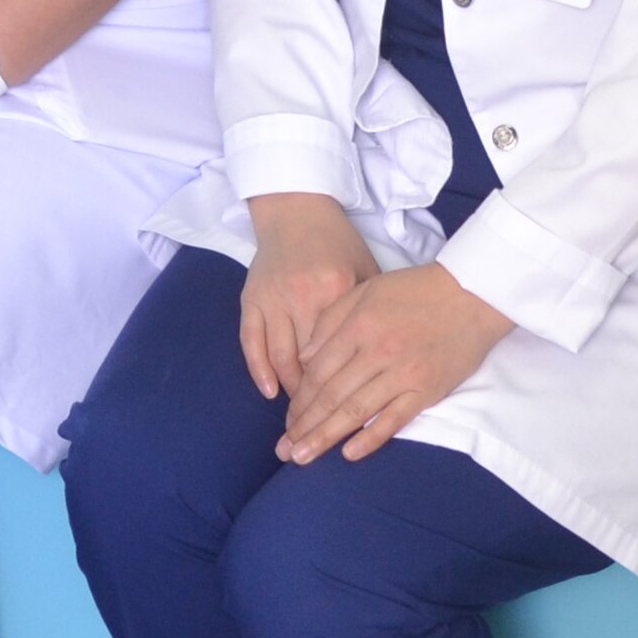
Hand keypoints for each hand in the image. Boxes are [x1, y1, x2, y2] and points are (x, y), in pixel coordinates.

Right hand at [235, 193, 378, 402]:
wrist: (297, 210)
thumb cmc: (339, 243)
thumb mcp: (366, 273)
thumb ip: (372, 316)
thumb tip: (386, 360)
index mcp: (335, 291)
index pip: (341, 353)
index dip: (345, 386)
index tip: (352, 414)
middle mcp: (302, 297)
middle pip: (309, 362)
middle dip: (316, 401)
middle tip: (323, 428)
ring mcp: (273, 298)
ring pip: (280, 357)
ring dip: (290, 391)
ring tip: (300, 418)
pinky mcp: (251, 297)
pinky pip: (251, 341)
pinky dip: (259, 369)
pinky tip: (270, 391)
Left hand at [279, 261, 513, 464]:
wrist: (473, 294)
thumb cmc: (416, 289)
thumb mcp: (365, 290)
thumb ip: (331, 320)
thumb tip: (303, 358)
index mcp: (358, 326)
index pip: (318, 371)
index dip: (298, 400)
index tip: (286, 421)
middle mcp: (376, 353)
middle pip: (331, 396)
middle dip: (304, 426)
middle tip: (283, 451)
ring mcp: (403, 374)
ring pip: (356, 412)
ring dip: (326, 437)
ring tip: (302, 457)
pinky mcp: (427, 390)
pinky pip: (394, 420)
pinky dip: (371, 439)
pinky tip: (348, 454)